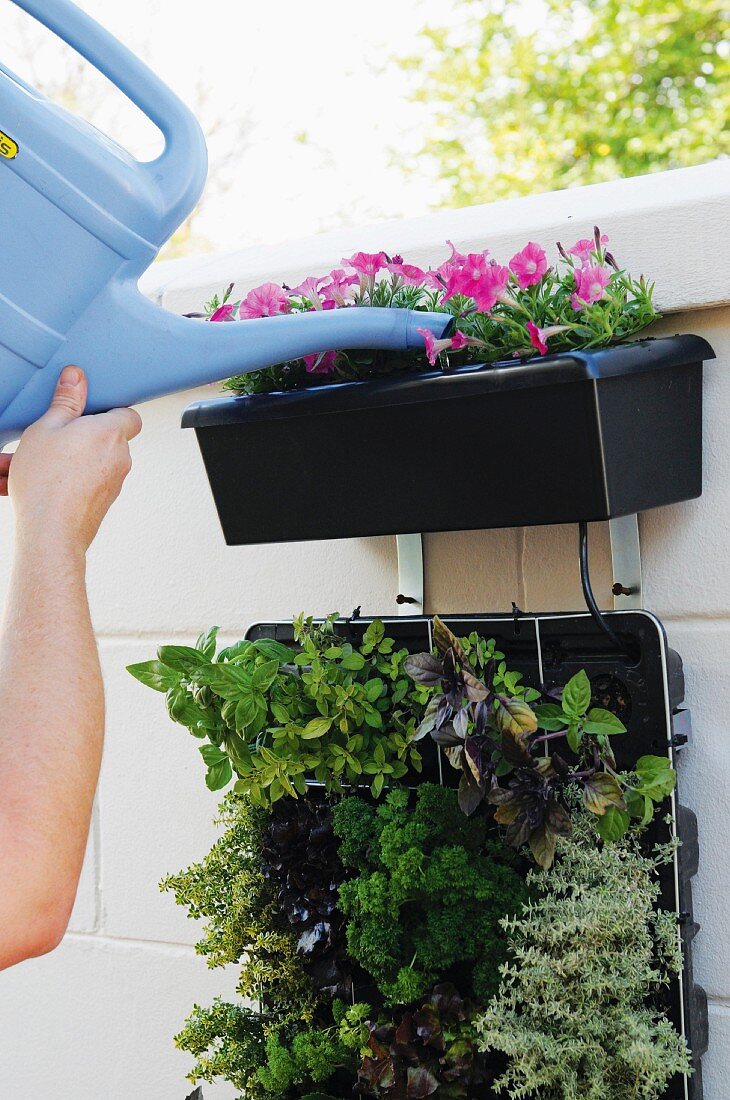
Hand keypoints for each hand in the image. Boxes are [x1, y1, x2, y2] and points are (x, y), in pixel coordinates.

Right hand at [0, 366, 141, 554]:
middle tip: (36, 441)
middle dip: (66, 438)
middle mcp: (119, 458)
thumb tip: (76, 377)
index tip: (86, 411)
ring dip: (50, 462)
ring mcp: (112, 483)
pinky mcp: (100, 503)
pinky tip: (16, 485)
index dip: (109, 410)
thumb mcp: (46, 428)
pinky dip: (53, 482)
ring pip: (80, 464)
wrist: (51, 532)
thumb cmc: (48, 481)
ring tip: (12, 467)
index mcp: (110, 433)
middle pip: (98, 440)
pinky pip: (76, 484)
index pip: (128, 415)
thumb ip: (64, 401)